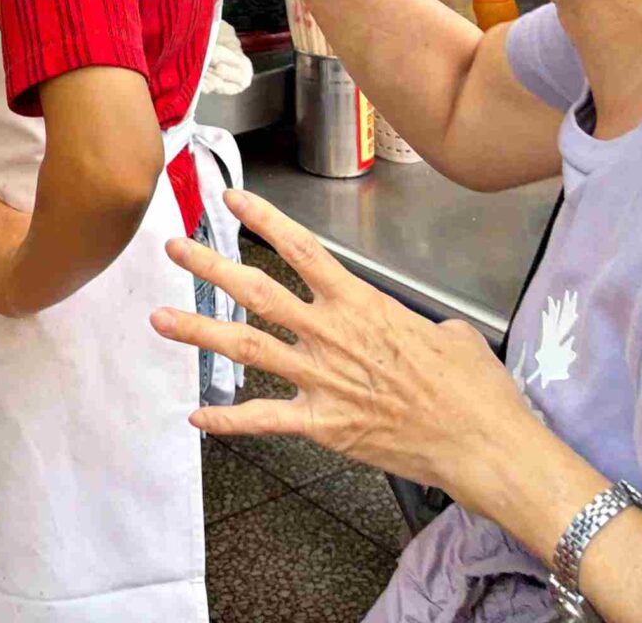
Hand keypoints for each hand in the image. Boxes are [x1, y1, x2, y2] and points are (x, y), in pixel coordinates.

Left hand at [151, 189, 542, 504]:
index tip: (230, 199)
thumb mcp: (450, 334)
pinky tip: (197, 416)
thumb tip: (416, 328)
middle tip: (174, 248)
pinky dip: (227, 420)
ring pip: (246, 347)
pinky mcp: (322, 424)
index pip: (301, 249)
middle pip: (257, 291)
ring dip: (199, 331)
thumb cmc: (474, 389)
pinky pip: (264, 419)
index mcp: (360, 304)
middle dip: (210, 266)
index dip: (262, 219)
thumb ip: (415, 323)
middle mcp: (332, 334)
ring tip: (160, 319)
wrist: (481, 443)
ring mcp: (322, 379)